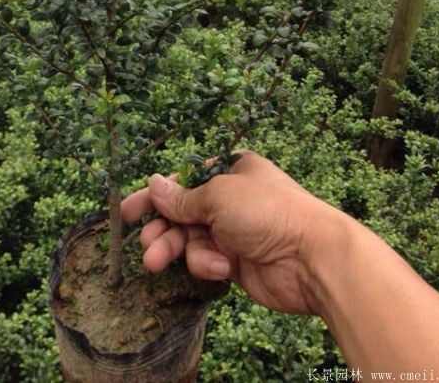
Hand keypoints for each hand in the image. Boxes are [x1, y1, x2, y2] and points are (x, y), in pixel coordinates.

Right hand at [121, 151, 347, 314]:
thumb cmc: (266, 211)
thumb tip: (153, 183)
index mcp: (230, 171)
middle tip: (143, 244)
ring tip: (155, 262)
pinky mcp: (236, 262)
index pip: (184, 180)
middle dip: (161, 228)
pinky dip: (207, 264)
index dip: (156, 196)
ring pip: (190, 240)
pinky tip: (220, 267)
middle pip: (182, 213)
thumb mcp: (218, 195)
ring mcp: (234, 232)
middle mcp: (230, 199)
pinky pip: (207, 260)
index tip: (127, 212)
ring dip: (175, 249)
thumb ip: (182, 197)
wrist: (311, 257)